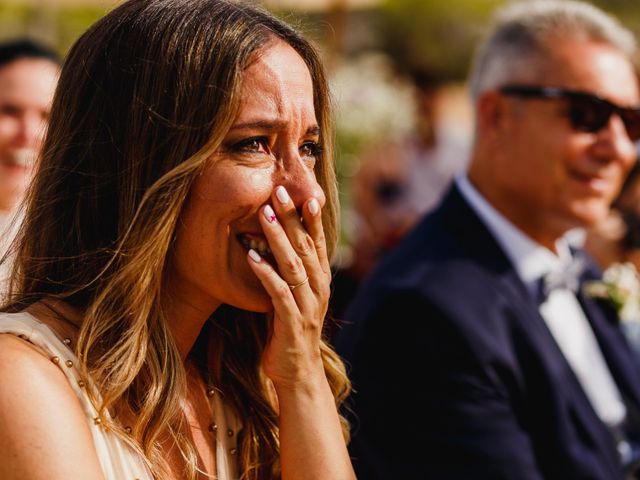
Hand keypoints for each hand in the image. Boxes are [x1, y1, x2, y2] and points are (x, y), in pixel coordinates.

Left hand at [246, 185, 330, 388]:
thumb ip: (290, 273)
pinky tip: (251, 255)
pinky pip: (278, 292)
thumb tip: (274, 243)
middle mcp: (318, 289)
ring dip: (278, 238)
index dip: (311, 218)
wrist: (298, 374)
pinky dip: (265, 272)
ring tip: (264, 215)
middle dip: (292, 218)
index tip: (303, 193)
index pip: (318, 243)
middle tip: (278, 192)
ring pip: (294, 265)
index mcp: (320, 281)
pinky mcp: (292, 322)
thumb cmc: (291, 332)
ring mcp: (307, 305)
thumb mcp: (295, 298)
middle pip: (306, 247)